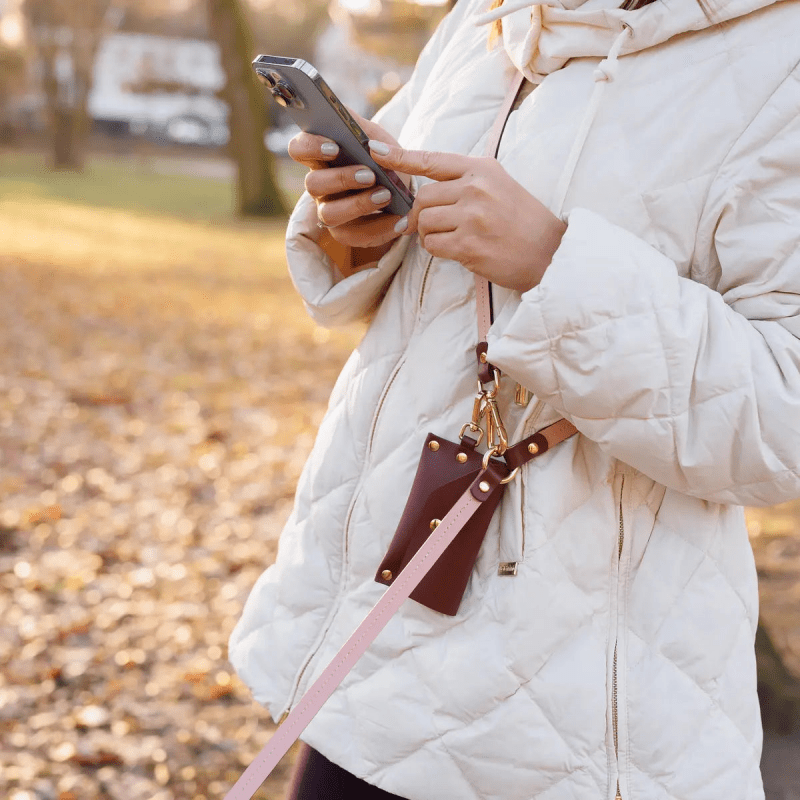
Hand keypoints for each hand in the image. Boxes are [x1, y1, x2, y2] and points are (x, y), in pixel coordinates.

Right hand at [287, 112, 409, 251]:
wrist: (404, 186)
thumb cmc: (383, 157)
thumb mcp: (375, 135)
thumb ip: (358, 125)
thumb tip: (343, 115)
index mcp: (320, 156)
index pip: (298, 149)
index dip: (310, 147)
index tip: (335, 147)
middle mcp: (320, 186)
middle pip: (312, 184)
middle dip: (341, 179)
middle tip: (370, 174)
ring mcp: (330, 211)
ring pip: (329, 214)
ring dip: (358, 205)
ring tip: (385, 195)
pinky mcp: (346, 233)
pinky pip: (355, 237)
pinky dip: (380, 228)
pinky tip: (399, 220)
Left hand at [368, 141, 565, 292]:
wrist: (549, 254)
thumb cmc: (522, 222)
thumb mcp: (498, 186)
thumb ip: (463, 183)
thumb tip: (421, 195)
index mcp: (482, 169)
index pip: (432, 160)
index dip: (400, 157)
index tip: (375, 151)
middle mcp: (476, 188)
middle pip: (422, 197)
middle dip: (421, 215)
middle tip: (437, 226)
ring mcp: (472, 217)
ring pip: (424, 222)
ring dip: (429, 234)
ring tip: (453, 238)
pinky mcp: (469, 245)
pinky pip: (432, 245)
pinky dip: (438, 250)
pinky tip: (458, 250)